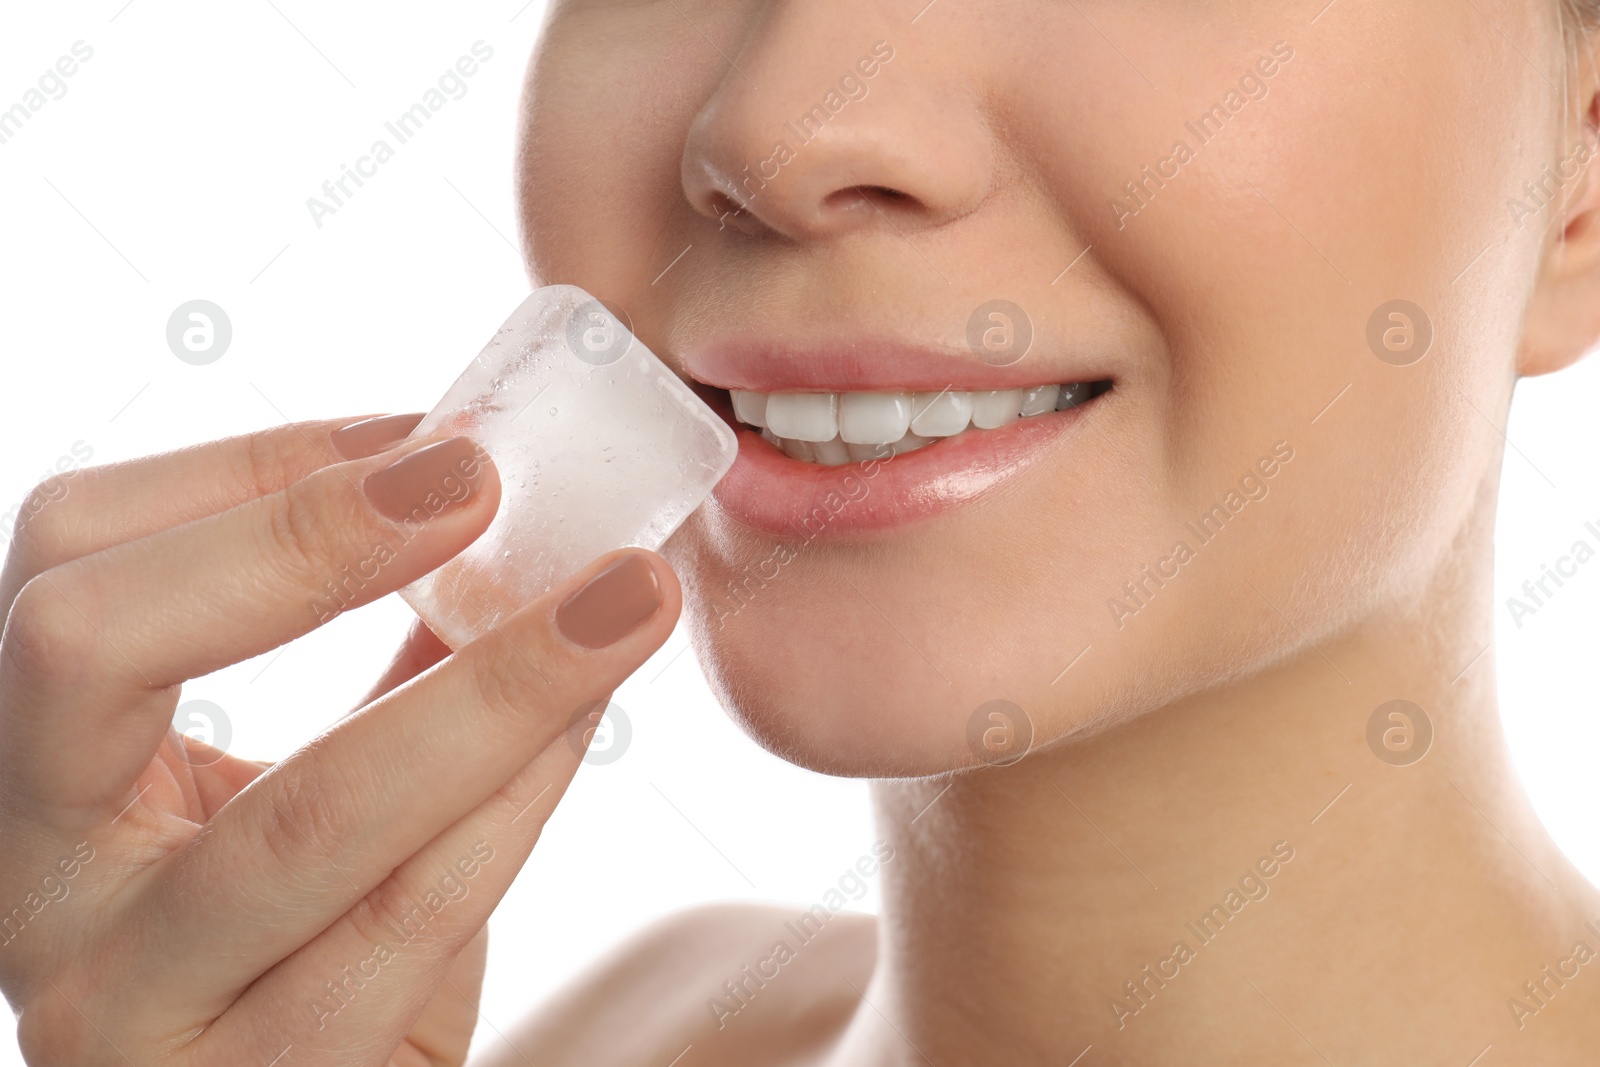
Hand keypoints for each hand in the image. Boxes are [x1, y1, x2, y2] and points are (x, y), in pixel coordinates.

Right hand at [0, 416, 679, 1064]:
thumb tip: (507, 496)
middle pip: (85, 647)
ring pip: (302, 808)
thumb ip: (391, 655)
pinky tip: (593, 721)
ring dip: (494, 679)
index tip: (433, 441)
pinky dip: (516, 801)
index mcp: (42, 770)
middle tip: (484, 484)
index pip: (67, 558)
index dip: (249, 473)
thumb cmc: (324, 938)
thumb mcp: (314, 781)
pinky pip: (406, 922)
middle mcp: (35, 884)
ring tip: (627, 596)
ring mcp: (122, 1007)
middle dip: (303, 542)